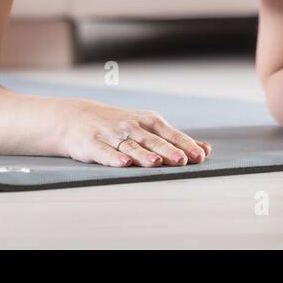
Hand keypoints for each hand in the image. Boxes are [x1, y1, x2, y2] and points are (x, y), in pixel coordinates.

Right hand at [59, 100, 211, 167]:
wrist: (77, 118)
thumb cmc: (120, 125)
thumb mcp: (147, 127)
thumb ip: (175, 140)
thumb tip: (205, 150)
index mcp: (147, 122)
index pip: (169, 133)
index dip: (184, 144)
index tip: (199, 155)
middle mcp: (131, 127)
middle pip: (152, 141)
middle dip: (168, 150)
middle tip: (182, 160)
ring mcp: (112, 135)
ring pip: (131, 147)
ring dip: (143, 155)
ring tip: (156, 163)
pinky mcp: (93, 145)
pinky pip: (105, 153)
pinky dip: (114, 158)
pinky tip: (124, 164)